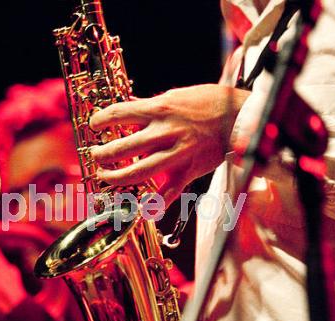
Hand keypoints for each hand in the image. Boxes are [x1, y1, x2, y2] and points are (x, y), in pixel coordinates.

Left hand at [89, 84, 249, 204]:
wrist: (241, 117)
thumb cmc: (210, 103)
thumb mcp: (177, 96)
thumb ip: (152, 107)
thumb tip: (130, 110)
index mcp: (160, 110)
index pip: (119, 114)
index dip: (100, 120)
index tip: (93, 125)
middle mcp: (164, 133)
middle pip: (122, 147)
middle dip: (103, 154)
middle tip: (96, 155)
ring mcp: (176, 154)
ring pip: (138, 172)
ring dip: (116, 178)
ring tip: (105, 177)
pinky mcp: (188, 171)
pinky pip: (169, 193)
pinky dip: (156, 205)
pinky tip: (143, 211)